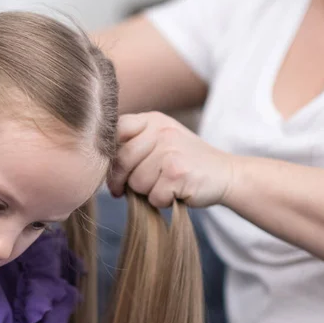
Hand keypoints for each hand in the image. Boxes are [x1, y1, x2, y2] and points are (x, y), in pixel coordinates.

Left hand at [108, 112, 234, 207]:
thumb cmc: (186, 163)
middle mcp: (161, 131)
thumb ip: (133, 144)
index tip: (114, 170)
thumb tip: (97, 164)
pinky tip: (176, 193)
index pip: (116, 130)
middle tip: (124, 190)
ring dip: (146, 193)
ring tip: (163, 186)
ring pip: (136, 182)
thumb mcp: (161, 141)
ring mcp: (170, 151)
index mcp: (153, 120)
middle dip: (122, 181)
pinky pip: (153, 196)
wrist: (226, 174)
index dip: (110, 154)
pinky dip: (161, 202)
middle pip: (122, 161)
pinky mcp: (178, 173)